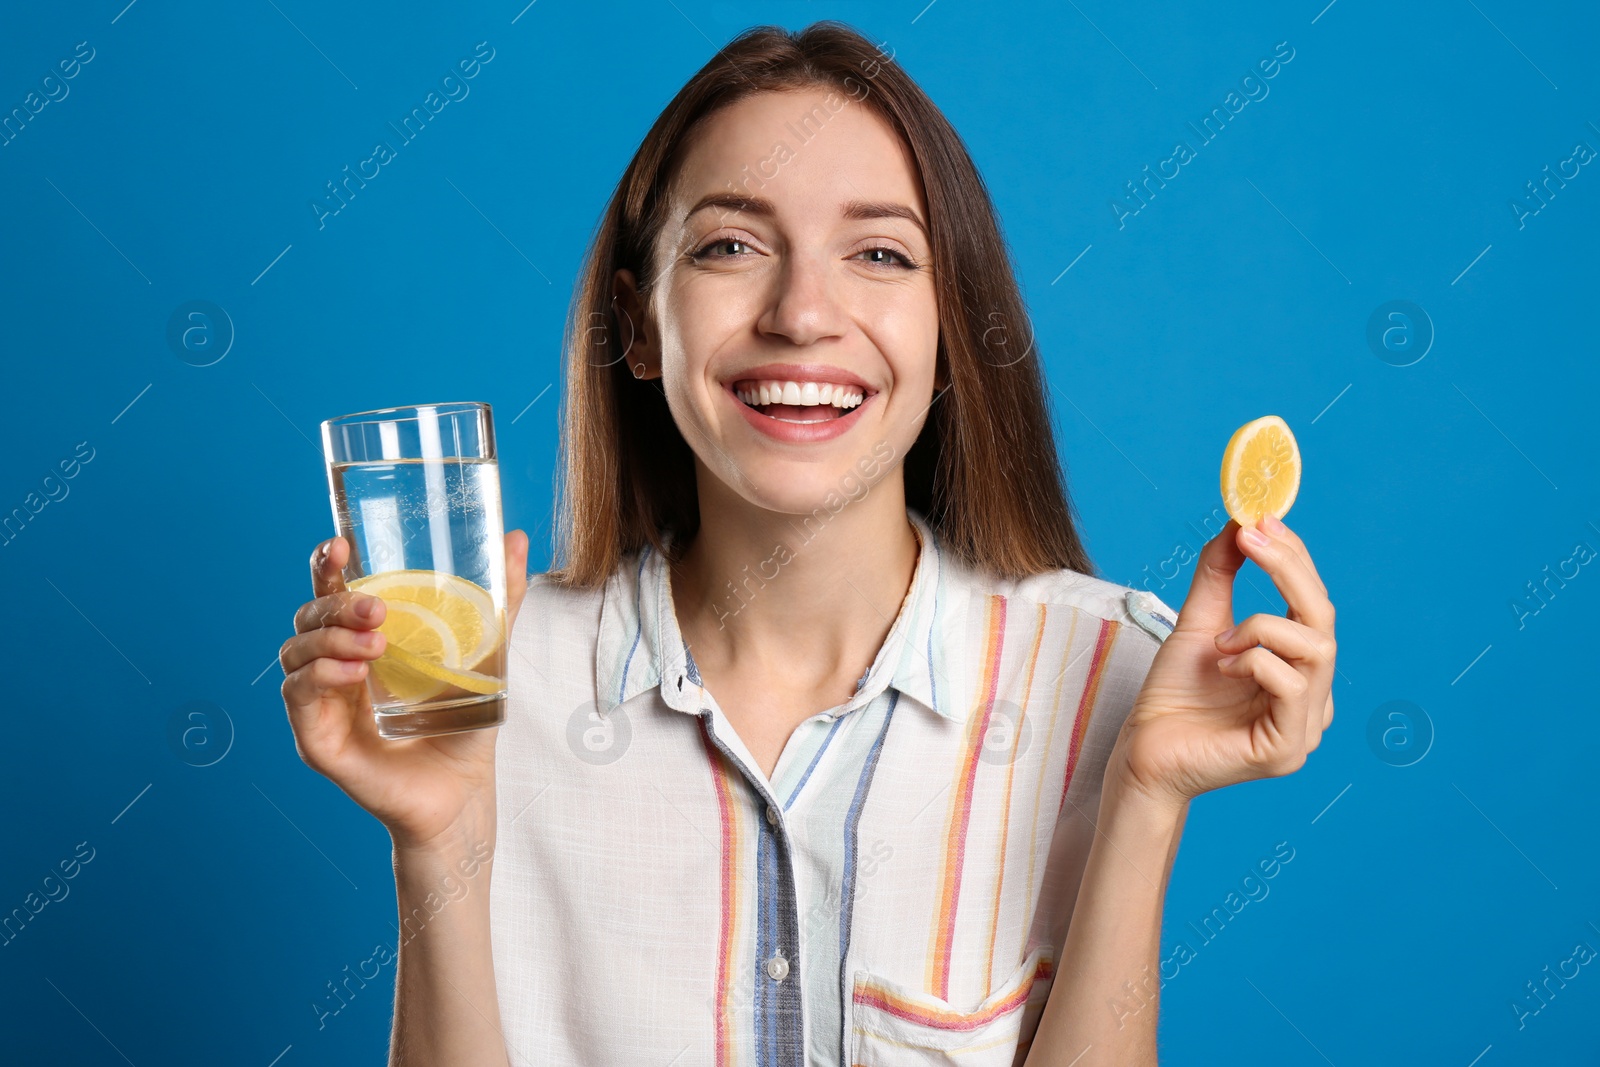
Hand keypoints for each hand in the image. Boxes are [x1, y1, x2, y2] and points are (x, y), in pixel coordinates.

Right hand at [278, 530, 530, 852]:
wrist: (464, 792)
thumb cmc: (465, 725)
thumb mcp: (486, 654)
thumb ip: (500, 601)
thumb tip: (518, 539)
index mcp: (363, 643)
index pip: (330, 594)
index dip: (326, 566)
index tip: (339, 545)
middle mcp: (334, 669)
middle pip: (309, 618)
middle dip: (336, 603)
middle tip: (379, 611)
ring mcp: (321, 705)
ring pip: (295, 653)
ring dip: (329, 638)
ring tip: (376, 644)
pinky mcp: (315, 741)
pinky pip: (298, 696)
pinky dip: (320, 677)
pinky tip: (354, 673)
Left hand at [1111, 514, 1335, 811]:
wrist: (1141, 752)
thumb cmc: (1172, 696)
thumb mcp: (1198, 623)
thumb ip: (1220, 576)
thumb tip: (1238, 522)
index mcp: (1298, 668)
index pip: (1313, 604)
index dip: (1293, 559)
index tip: (1260, 519)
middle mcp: (1312, 697)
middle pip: (1324, 619)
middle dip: (1288, 569)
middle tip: (1251, 536)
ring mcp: (1305, 727)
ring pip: (1315, 649)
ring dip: (1261, 627)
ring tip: (1219, 643)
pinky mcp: (1287, 750)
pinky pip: (1293, 685)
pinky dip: (1255, 662)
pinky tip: (1223, 668)